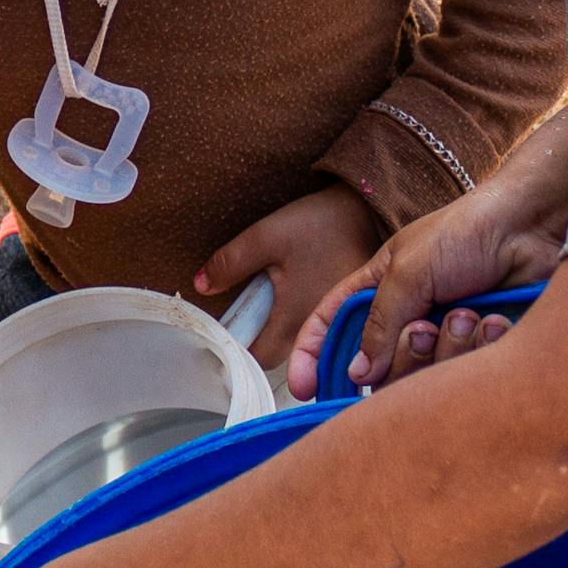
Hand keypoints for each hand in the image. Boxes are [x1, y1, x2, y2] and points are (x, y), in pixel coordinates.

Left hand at [193, 183, 379, 369]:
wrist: (366, 209)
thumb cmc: (318, 224)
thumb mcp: (266, 237)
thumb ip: (230, 264)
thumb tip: (201, 285)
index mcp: (296, 320)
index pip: (259, 358)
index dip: (239, 348)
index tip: (229, 329)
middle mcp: (321, 332)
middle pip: (281, 356)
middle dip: (260, 340)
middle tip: (249, 309)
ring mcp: (337, 326)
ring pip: (300, 345)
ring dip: (281, 330)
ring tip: (272, 299)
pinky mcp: (347, 316)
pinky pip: (320, 333)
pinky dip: (304, 323)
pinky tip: (296, 294)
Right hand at [287, 111, 567, 396]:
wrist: (534, 227)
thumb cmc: (467, 233)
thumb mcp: (408, 271)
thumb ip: (379, 324)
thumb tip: (357, 376)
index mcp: (378, 287)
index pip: (330, 325)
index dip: (311, 356)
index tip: (302, 388)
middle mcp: (407, 315)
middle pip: (379, 366)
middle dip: (403, 353)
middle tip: (424, 329)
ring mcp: (443, 334)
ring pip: (423, 375)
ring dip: (447, 346)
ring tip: (468, 314)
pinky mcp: (479, 349)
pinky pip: (465, 374)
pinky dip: (479, 347)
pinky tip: (495, 321)